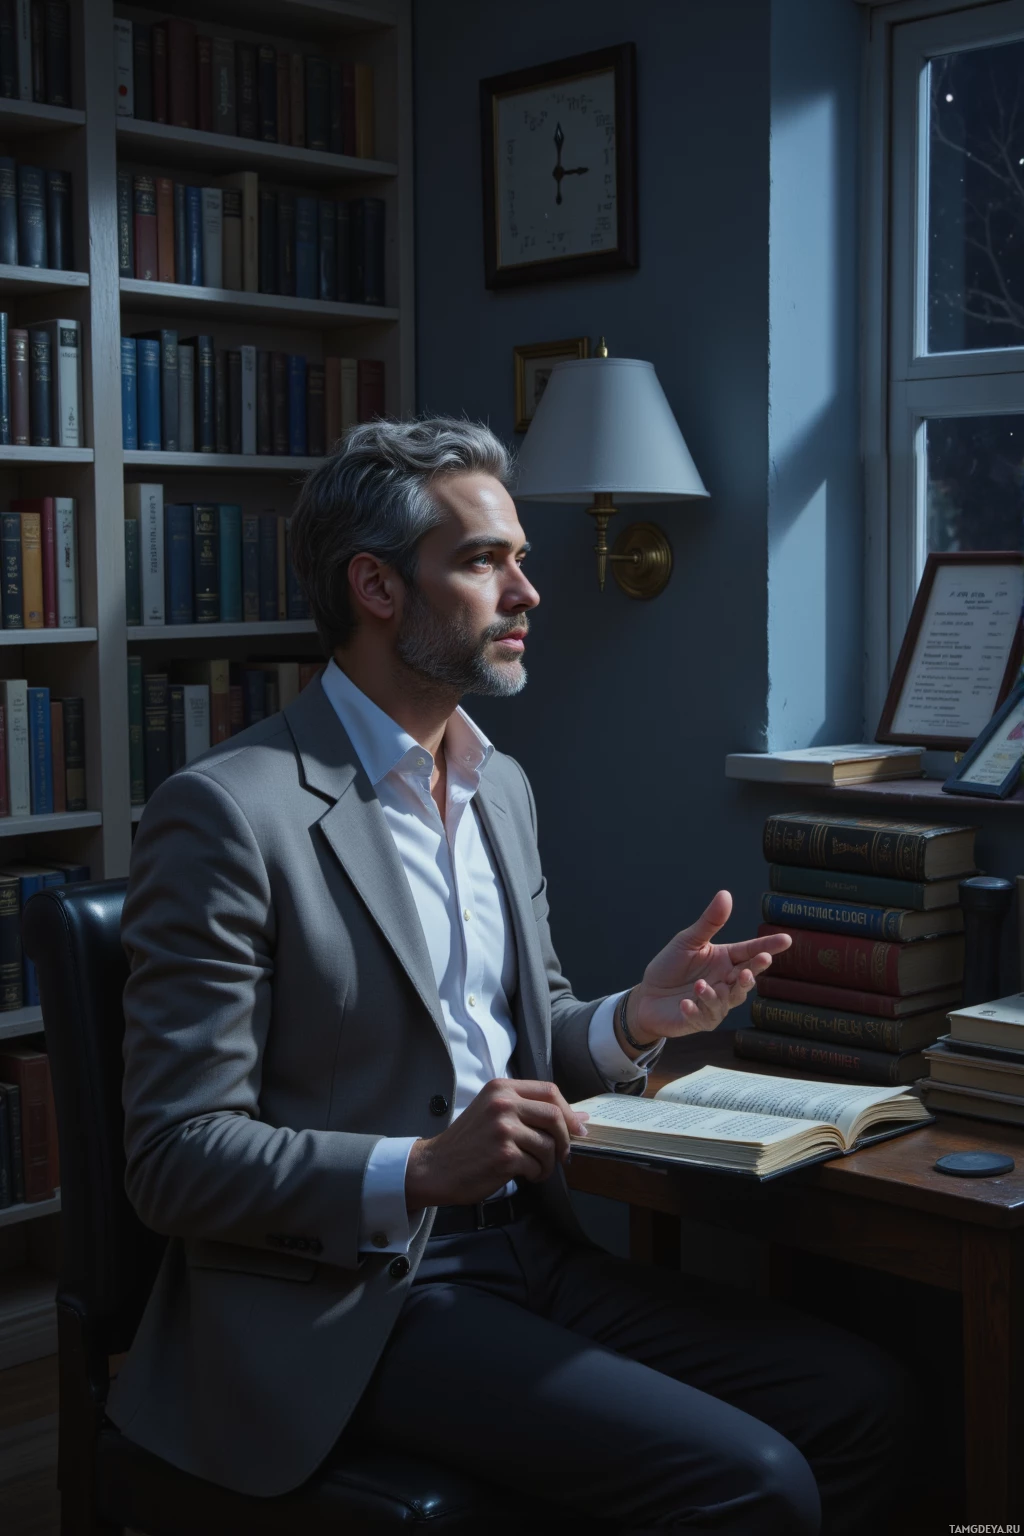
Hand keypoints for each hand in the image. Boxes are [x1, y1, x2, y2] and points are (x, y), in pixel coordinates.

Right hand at [405, 1079, 589, 1213]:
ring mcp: (504, 1129)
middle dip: (565, 1139)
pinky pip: (537, 1166)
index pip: (549, 1091)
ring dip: (548, 1163)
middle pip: (554, 1115)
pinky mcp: (505, 1155)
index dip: (568, 1111)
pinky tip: (521, 1175)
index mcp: (501, 1088)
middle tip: (561, 1155)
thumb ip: (533, 1111)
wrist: (435, 1167)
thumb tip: (580, 1118)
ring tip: (534, 1168)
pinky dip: (535, 1174)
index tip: (576, 1129)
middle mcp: (503, 1104)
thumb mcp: (495, 1113)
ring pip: (549, 1145)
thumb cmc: (468, 1142)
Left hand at [625, 890, 791, 1046]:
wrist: (647, 995)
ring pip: (727, 1001)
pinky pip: (702, 1017)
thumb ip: (710, 922)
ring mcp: (715, 1004)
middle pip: (746, 979)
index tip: (786, 940)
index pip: (750, 952)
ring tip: (701, 985)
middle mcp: (725, 983)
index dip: (768, 946)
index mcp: (726, 960)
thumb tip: (726, 894)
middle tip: (757, 965)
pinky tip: (685, 1003)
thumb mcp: (688, 941)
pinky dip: (694, 1010)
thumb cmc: (671, 966)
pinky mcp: (699, 1020)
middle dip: (753, 973)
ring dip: (716, 994)